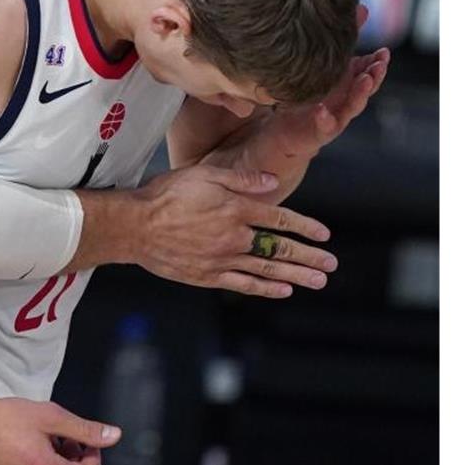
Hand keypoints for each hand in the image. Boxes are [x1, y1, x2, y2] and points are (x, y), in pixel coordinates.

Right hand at [131, 165, 336, 297]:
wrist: (134, 226)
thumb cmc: (164, 195)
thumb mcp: (204, 174)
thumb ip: (240, 179)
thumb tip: (271, 182)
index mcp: (236, 209)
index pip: (279, 219)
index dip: (304, 226)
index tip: (324, 234)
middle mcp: (234, 237)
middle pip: (280, 248)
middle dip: (309, 256)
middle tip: (330, 264)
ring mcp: (221, 260)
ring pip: (267, 269)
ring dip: (296, 275)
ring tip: (318, 281)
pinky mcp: (207, 276)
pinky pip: (243, 284)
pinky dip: (265, 288)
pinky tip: (283, 290)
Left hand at [204, 6, 390, 200]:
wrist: (196, 165)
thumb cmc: (205, 127)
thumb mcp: (219, 84)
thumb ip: (232, 61)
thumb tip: (230, 28)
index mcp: (288, 91)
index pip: (322, 65)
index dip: (340, 44)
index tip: (357, 21)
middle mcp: (301, 110)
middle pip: (343, 85)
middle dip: (364, 67)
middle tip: (382, 49)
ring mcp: (301, 130)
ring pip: (341, 110)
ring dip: (359, 93)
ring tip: (374, 74)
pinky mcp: (293, 150)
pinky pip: (315, 136)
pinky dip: (325, 124)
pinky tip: (329, 112)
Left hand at [253, 46, 389, 162]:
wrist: (278, 134)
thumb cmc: (298, 96)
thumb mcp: (313, 69)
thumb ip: (329, 46)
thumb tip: (352, 14)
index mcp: (344, 84)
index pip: (366, 71)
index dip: (376, 62)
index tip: (383, 51)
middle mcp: (343, 101)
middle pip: (364, 88)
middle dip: (375, 75)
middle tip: (381, 63)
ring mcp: (333, 118)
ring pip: (352, 107)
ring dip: (360, 94)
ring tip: (365, 80)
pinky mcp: (318, 134)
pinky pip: (324, 127)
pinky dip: (325, 119)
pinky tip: (321, 111)